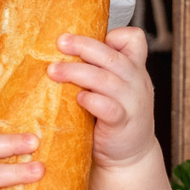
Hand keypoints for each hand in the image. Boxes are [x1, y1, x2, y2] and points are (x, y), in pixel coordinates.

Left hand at [50, 28, 159, 169]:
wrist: (129, 155)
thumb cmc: (113, 115)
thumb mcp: (113, 87)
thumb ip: (98, 69)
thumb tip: (59, 50)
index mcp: (134, 67)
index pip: (134, 39)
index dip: (115, 34)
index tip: (87, 36)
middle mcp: (136, 81)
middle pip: (112, 56)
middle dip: (83, 46)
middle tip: (60, 43)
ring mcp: (132, 102)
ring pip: (106, 80)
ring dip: (77, 73)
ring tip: (53, 71)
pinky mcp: (123, 123)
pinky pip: (109, 107)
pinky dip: (92, 100)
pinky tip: (78, 98)